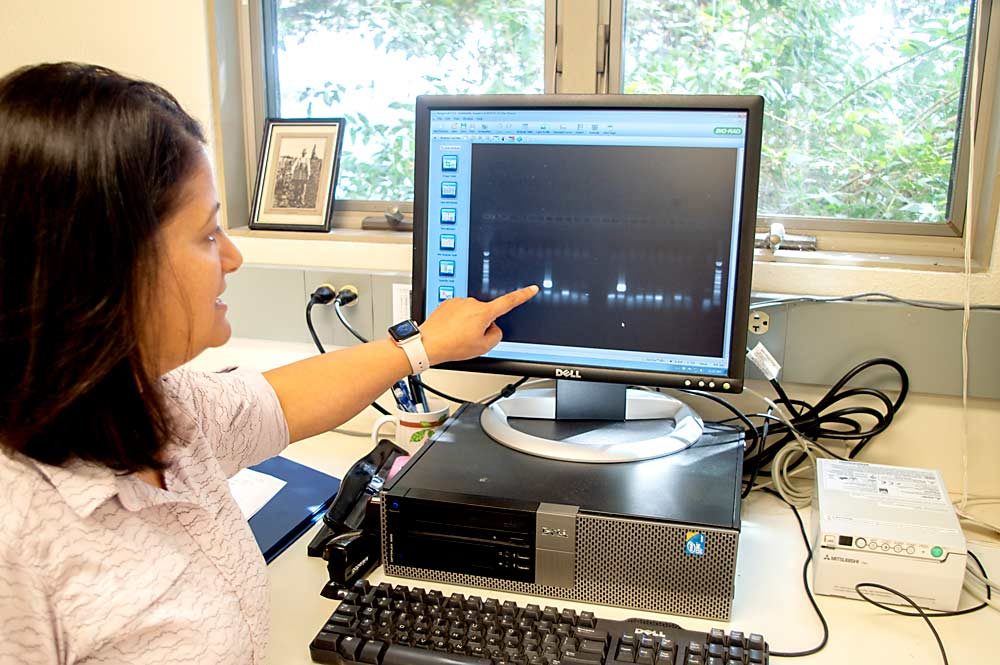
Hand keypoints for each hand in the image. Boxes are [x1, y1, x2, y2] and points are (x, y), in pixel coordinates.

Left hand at [420, 285, 538, 364]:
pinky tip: (450, 331)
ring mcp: (459, 302)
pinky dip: (457, 321)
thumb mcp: (482, 347)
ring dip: (468, 323)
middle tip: (469, 339)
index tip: (531, 289)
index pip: (509, 302)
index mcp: (484, 312)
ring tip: (457, 336)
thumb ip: (496, 335)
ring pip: (472, 313)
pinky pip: (459, 312)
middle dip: (482, 325)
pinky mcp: (448, 303)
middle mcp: (472, 303)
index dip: (523, 295)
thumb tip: (494, 328)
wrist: (428, 344)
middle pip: (487, 314)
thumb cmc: (452, 346)